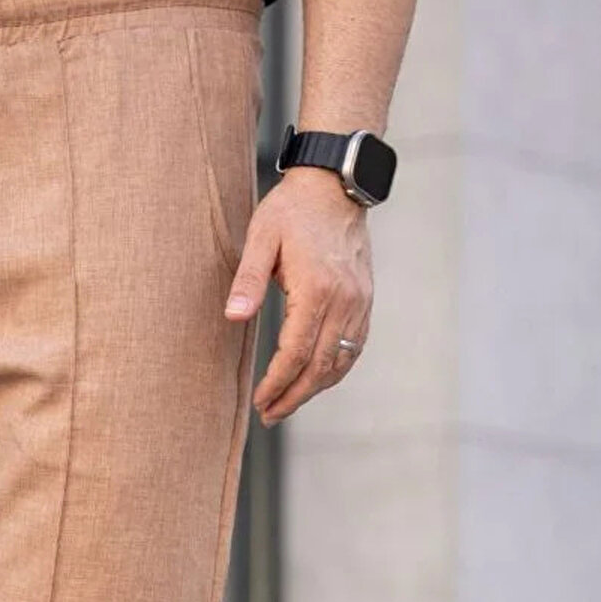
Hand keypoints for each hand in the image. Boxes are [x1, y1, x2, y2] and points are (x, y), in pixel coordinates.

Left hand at [224, 168, 373, 426]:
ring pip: (342, 360)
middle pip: (321, 365)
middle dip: (295, 396)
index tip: (260, 401)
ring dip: (316, 388)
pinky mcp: (366, 299)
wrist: (335, 185)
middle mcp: (345, 300)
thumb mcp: (261, 238)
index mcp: (317, 288)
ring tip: (288, 404)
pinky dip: (337, 369)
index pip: (296, 352)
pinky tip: (317, 379)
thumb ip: (248, 279)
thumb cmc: (292, 210)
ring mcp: (360, 301)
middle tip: (270, 416)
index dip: (277, 382)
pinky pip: (355, 345)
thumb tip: (234, 317)